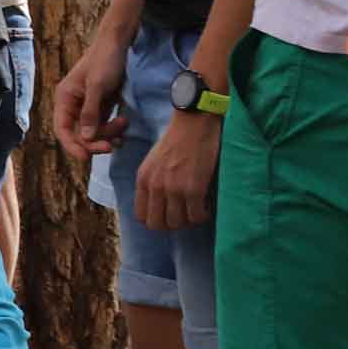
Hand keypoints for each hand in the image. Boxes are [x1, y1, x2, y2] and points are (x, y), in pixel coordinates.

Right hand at [54, 31, 129, 161]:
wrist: (118, 44)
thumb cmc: (104, 61)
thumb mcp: (98, 86)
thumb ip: (90, 112)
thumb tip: (84, 138)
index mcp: (65, 99)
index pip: (62, 129)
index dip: (71, 146)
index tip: (86, 158)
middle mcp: (73, 105)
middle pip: (78, 134)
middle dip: (95, 141)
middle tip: (112, 146)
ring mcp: (87, 107)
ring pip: (93, 132)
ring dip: (108, 133)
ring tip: (124, 122)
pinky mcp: (100, 106)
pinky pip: (103, 125)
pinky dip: (113, 130)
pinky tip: (124, 126)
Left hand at [135, 107, 221, 231]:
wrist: (194, 123)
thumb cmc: (177, 141)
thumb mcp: (153, 162)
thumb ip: (151, 183)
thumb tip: (157, 206)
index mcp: (143, 180)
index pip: (141, 216)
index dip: (156, 220)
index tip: (169, 214)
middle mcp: (155, 186)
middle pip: (158, 225)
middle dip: (172, 224)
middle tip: (185, 215)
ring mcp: (173, 189)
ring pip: (178, 223)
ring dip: (189, 220)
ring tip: (197, 209)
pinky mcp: (193, 189)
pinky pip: (197, 216)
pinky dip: (203, 215)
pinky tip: (206, 206)